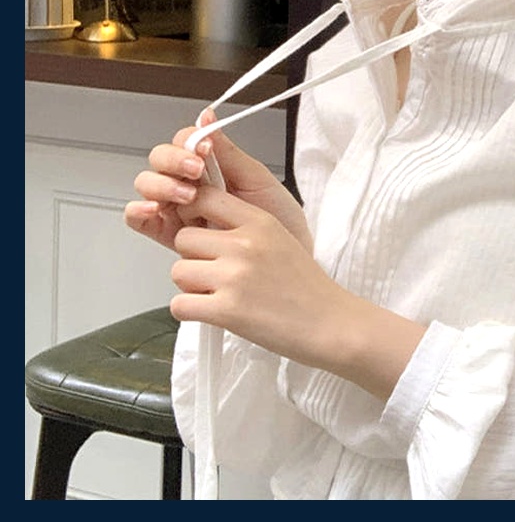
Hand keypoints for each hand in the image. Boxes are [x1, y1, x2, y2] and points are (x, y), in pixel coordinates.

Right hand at [125, 109, 310, 252]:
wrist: (286, 263)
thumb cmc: (279, 222)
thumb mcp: (257, 180)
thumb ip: (228, 152)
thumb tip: (207, 115)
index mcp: (211, 168)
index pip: (183, 142)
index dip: (188, 142)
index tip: (205, 151)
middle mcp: (189, 185)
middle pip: (160, 161)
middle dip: (174, 161)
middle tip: (196, 172)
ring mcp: (178, 210)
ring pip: (148, 186)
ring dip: (161, 184)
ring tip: (187, 195)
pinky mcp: (170, 236)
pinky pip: (140, 220)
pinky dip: (138, 210)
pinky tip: (152, 208)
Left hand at [171, 184, 426, 399]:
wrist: (330, 323)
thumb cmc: (306, 285)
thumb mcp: (280, 238)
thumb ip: (244, 227)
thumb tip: (203, 221)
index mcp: (260, 221)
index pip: (205, 198)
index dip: (195, 214)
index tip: (203, 231)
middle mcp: (244, 244)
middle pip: (184, 238)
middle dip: (192, 256)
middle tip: (214, 273)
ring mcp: (234, 276)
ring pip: (178, 272)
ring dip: (190, 286)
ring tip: (217, 294)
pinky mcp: (226, 310)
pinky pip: (179, 305)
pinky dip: (189, 312)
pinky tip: (212, 313)